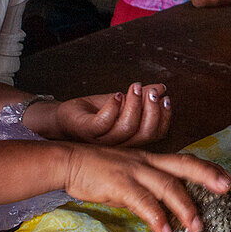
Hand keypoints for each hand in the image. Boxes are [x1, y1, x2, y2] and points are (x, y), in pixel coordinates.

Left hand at [56, 82, 170, 145]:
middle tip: (152, 92)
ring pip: (127, 128)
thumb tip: (162, 87)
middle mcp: (120, 143)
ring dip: (134, 105)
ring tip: (134, 88)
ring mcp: (103, 140)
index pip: (156, 133)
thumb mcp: (121, 103)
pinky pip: (103, 123)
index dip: (164, 117)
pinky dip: (112, 107)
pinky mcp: (87, 131)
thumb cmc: (93, 113)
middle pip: (145, 133)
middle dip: (152, 110)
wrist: (65, 119)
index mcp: (131, 139)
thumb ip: (142, 97)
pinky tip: (117, 96)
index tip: (166, 98)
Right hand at [63, 145, 230, 231]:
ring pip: (168, 185)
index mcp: (150, 159)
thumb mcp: (128, 174)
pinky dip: (156, 216)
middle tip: (227, 188)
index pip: (184, 161)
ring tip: (197, 225)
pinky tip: (164, 231)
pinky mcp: (119, 184)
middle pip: (184, 165)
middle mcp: (147, 161)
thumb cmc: (97, 171)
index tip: (226, 179)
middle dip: (207, 176)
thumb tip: (167, 208)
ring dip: (185, 206)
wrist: (67, 161)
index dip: (207, 169)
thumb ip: (148, 187)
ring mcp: (134, 171)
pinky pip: (143, 201)